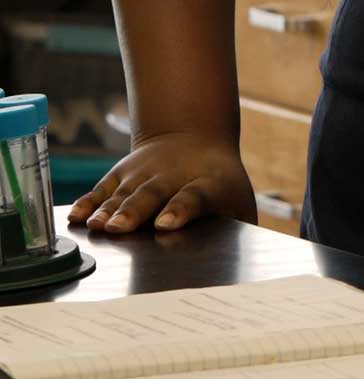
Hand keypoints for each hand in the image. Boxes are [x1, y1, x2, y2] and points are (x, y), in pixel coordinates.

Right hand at [67, 130, 256, 233]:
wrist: (194, 135)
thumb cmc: (220, 184)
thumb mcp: (237, 201)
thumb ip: (240, 229)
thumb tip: (244, 269)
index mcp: (206, 184)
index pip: (194, 196)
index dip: (180, 209)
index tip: (167, 224)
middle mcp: (172, 176)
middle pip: (152, 193)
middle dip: (135, 211)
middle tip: (120, 228)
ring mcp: (144, 173)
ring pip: (124, 193)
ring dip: (108, 210)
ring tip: (95, 226)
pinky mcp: (122, 174)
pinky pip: (103, 189)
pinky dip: (88, 202)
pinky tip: (75, 217)